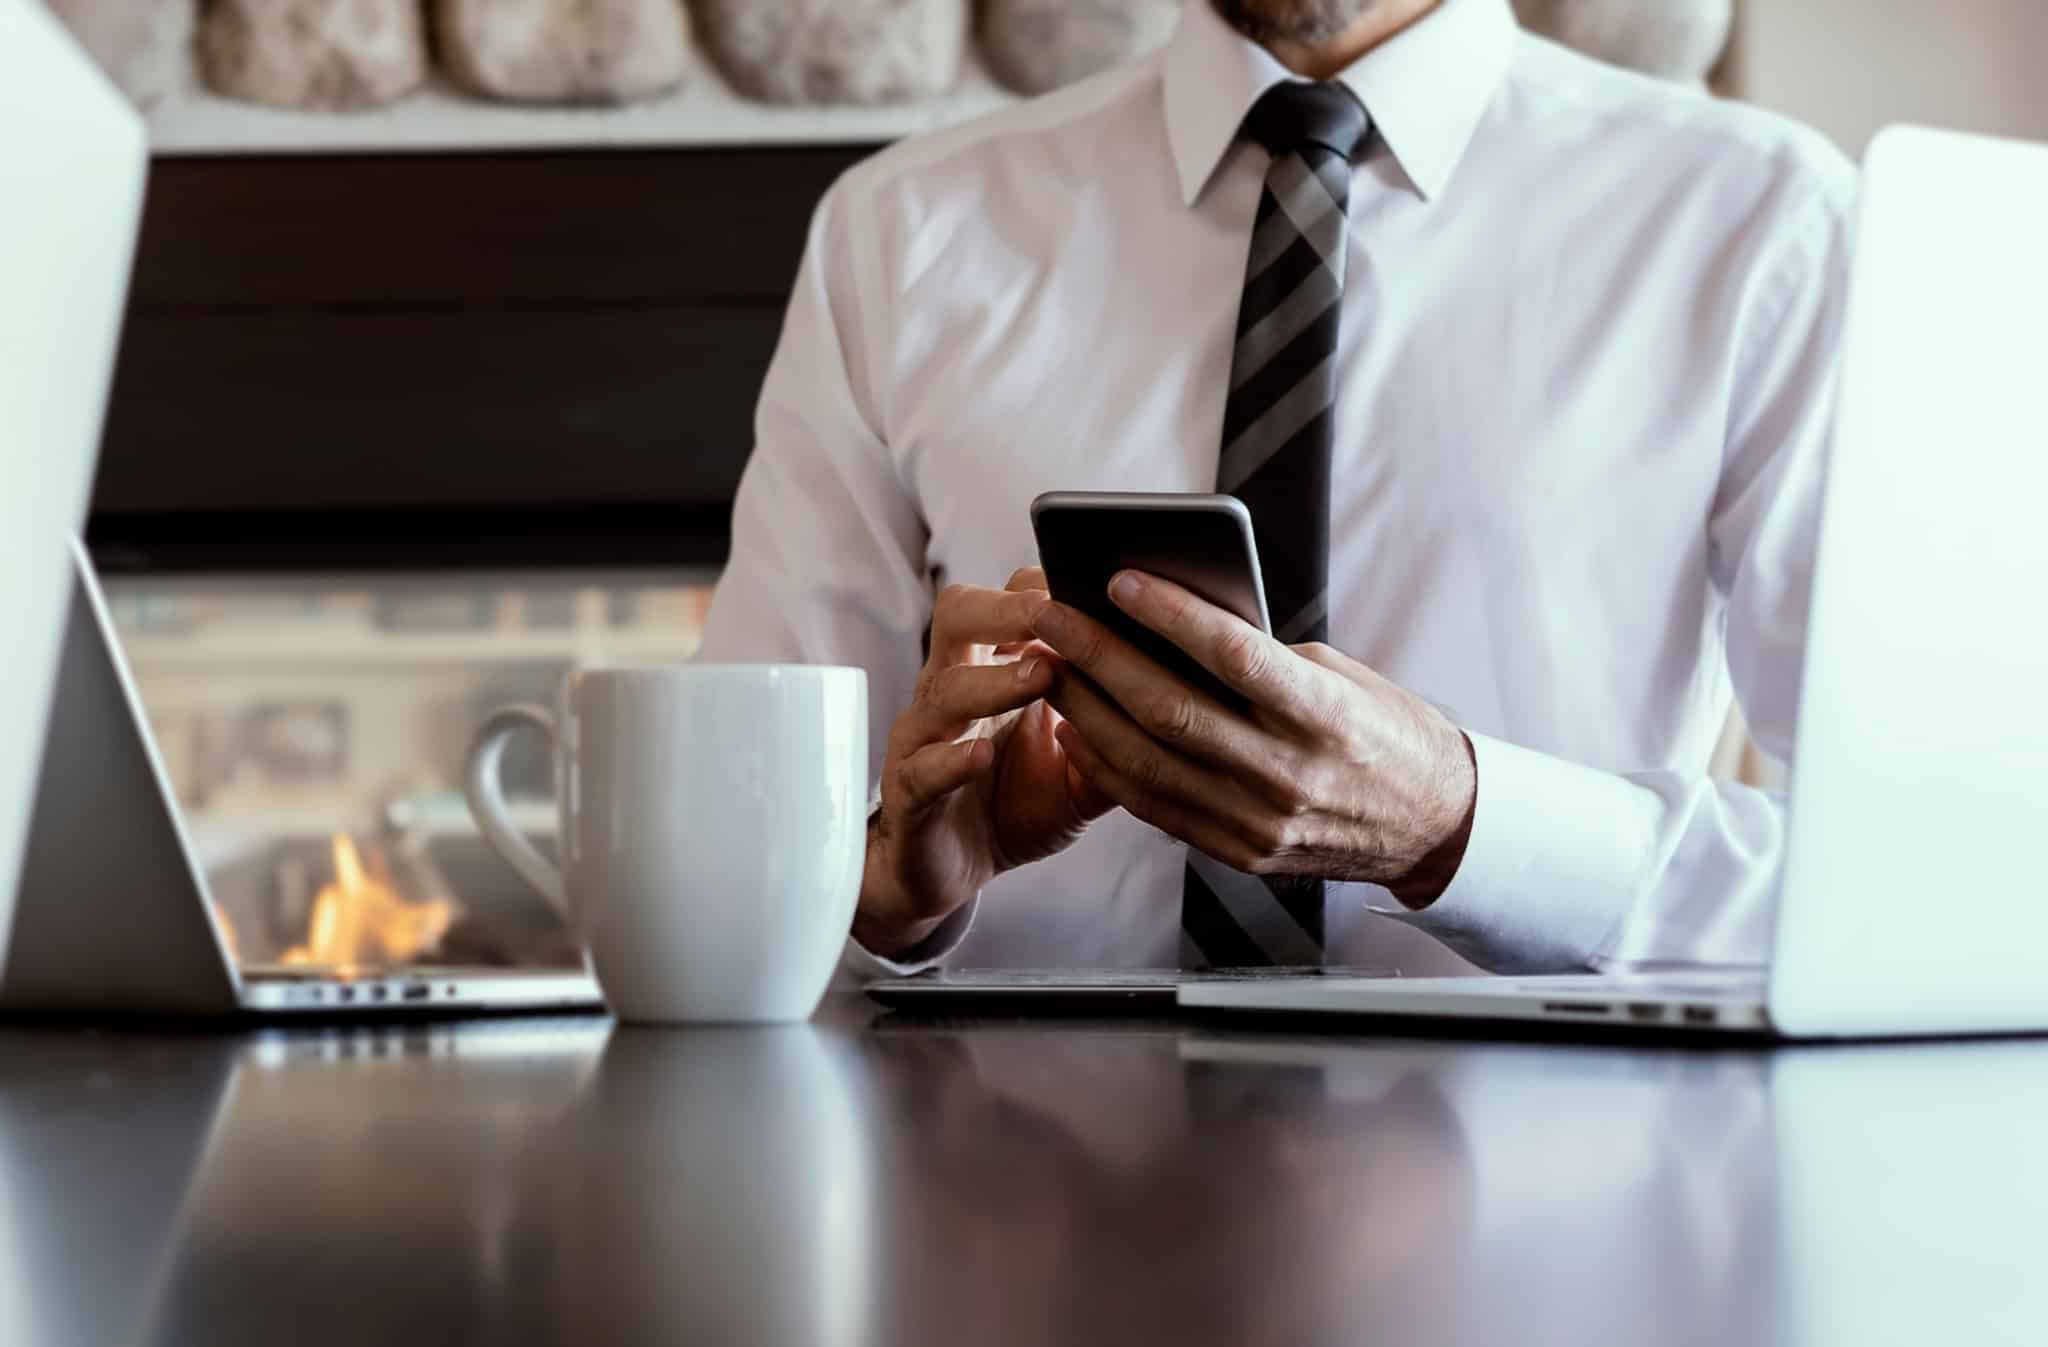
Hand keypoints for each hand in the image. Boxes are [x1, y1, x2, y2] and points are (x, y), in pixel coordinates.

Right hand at [856, 568, 1112, 956]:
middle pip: (959, 617)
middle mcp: (955, 688)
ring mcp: (926, 738)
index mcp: (995, 667)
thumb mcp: (1082, 769)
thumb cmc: (1017, 803)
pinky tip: (982, 755)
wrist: (952, 869)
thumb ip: (1119, 734)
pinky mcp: (908, 793)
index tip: (1090, 581)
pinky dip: (952, 760)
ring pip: (944, 689)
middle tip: (1053, 609)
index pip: (1010, 600)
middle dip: (1006, 608)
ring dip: (993, 679)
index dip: (1044, 586)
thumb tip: (1187, 703)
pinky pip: (921, 768)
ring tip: (1040, 676)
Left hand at [1032, 571, 1475, 904]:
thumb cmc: (1383, 731)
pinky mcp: (1239, 852)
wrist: (1430, 826)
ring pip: (1147, 762)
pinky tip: (1073, 729)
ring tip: (1049, 666)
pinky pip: (1154, 807)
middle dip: (1099, 657)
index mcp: (1325, 715)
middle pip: (1170, 710)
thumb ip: (1262, 658)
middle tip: (1053, 615)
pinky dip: (1105, 766)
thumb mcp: (1340, 678)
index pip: (1235, 657)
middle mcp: (1289, 773)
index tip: (1119, 578)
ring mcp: (1260, 821)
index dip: (1172, 615)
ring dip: (1085, 710)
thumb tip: (1174, 624)